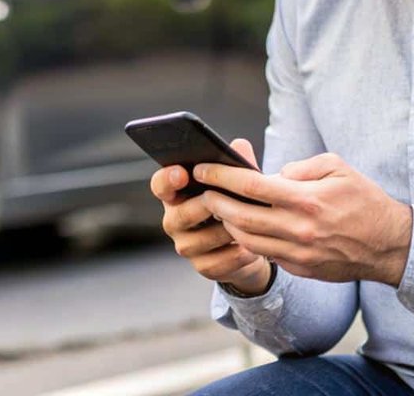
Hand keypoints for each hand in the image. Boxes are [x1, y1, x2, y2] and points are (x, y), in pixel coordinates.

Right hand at [151, 138, 271, 294]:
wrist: (251, 245)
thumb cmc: (238, 205)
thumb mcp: (239, 184)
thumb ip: (237, 165)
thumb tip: (239, 146)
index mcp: (177, 195)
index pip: (161, 185)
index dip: (168, 179)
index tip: (182, 173)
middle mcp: (174, 221)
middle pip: (180, 214)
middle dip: (205, 207)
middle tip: (224, 201)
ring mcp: (187, 246)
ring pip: (203, 239)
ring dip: (227, 231)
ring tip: (247, 224)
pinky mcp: (204, 267)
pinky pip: (220, 261)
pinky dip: (238, 254)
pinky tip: (252, 248)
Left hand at [193, 152, 413, 285]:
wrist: (390, 245)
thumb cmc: (364, 200)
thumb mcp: (338, 168)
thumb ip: (302, 167)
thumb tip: (273, 176)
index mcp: (306, 199)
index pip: (250, 186)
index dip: (221, 177)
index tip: (203, 170)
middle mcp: (299, 229)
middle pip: (241, 217)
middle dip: (215, 202)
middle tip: (203, 191)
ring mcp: (299, 253)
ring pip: (248, 240)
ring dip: (228, 224)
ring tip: (219, 209)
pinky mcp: (301, 268)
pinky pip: (266, 253)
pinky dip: (250, 240)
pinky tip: (243, 227)